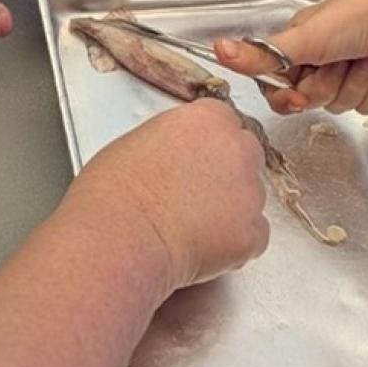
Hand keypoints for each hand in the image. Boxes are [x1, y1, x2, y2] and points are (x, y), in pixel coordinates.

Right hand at [71, 100, 269, 294]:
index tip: (197, 160)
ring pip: (251, 199)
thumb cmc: (114, 194)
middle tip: (196, 196)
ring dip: (231, 210)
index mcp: (208, 119)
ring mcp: (251, 192)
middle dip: (229, 174)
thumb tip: (180, 154)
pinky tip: (201, 247)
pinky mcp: (253, 233)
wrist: (120, 238)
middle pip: (247, 155)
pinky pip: (253, 237)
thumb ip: (175, 140)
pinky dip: (234, 245)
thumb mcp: (138, 142)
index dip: (210, 145)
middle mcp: (238, 149)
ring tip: (190, 226)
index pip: (226, 122)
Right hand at [214, 0, 367, 114]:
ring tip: (367, 58)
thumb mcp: (306, 37)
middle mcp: (323, 52)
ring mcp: (350, 67)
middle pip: (308, 97)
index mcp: (302, 37)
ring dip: (353, 85)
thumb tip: (220, 51)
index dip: (288, 93)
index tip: (298, 91)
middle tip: (341, 64)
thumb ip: (262, 54)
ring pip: (338, 104)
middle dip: (326, 86)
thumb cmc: (364, 15)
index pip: (278, 81)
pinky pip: (363, 105)